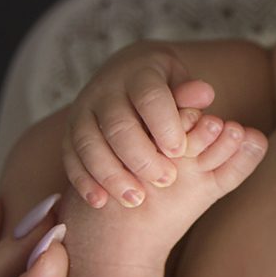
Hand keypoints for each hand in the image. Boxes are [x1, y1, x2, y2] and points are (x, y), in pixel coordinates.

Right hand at [58, 41, 223, 208]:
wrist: (125, 74)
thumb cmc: (163, 88)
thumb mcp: (180, 82)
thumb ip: (189, 95)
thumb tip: (205, 95)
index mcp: (139, 74)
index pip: (150, 97)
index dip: (165, 125)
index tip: (180, 151)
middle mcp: (106, 90)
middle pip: (118, 125)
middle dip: (141, 157)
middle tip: (166, 180)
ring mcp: (83, 110)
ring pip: (89, 143)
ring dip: (111, 175)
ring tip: (136, 199)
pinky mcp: (69, 132)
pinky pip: (70, 157)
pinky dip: (83, 181)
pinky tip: (100, 202)